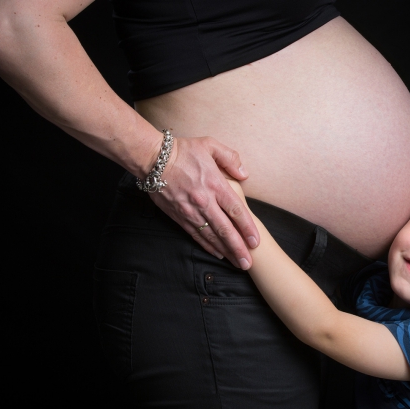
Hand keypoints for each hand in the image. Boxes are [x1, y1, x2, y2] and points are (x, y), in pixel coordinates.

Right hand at [148, 135, 259, 269]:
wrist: (153, 159)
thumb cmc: (182, 150)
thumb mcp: (209, 145)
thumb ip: (230, 158)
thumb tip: (244, 174)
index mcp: (215, 184)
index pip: (236, 211)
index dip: (247, 228)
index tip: (256, 242)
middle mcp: (204, 201)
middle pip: (225, 229)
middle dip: (238, 248)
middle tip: (248, 263)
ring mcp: (190, 211)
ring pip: (211, 236)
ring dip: (225, 251)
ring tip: (237, 263)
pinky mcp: (179, 216)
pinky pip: (196, 235)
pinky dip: (207, 246)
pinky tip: (217, 253)